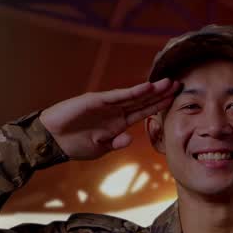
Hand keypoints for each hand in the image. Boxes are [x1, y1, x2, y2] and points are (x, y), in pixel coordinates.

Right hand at [39, 77, 179, 160]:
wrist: (53, 140)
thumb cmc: (75, 145)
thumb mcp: (99, 149)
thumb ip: (115, 144)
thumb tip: (129, 139)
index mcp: (118, 123)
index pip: (143, 112)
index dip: (159, 106)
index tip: (175, 100)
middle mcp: (115, 111)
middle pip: (143, 101)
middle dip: (161, 94)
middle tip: (180, 85)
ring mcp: (106, 105)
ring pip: (134, 96)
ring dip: (152, 90)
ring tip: (168, 82)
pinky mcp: (96, 100)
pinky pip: (118, 96)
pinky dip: (133, 92)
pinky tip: (147, 87)